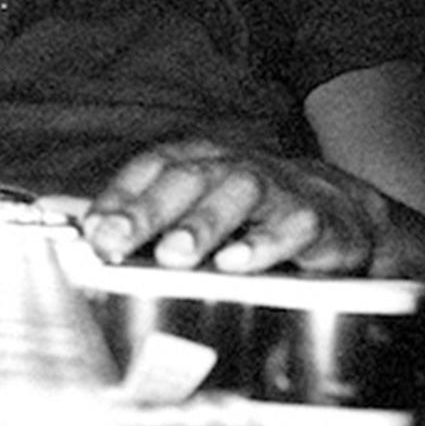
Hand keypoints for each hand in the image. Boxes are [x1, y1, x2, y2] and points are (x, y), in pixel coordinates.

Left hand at [80, 139, 392, 274]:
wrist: (342, 215)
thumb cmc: (254, 217)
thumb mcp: (202, 214)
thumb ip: (149, 224)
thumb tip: (82, 234)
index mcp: (201, 162)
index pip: (153, 166)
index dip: (120, 195)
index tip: (93, 231)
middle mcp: (234, 167)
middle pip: (188, 176)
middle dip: (148, 209)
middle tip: (116, 240)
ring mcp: (276, 188)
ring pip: (237, 191)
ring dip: (202, 223)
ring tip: (174, 255)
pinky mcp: (316, 218)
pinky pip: (292, 225)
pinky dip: (264, 243)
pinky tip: (237, 263)